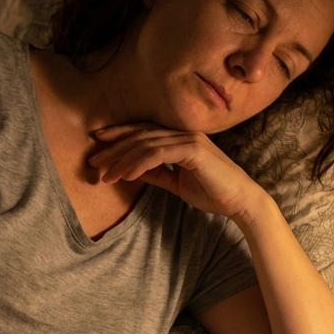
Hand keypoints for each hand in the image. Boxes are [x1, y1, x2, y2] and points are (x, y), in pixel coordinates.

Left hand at [88, 123, 265, 220]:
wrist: (240, 202)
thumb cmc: (213, 193)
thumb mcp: (177, 183)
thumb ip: (157, 174)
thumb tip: (133, 171)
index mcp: (181, 138)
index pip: (145, 132)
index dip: (119, 135)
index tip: (98, 144)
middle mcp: (184, 134)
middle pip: (140, 135)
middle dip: (114, 148)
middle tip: (93, 161)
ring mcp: (189, 140)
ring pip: (146, 144)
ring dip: (122, 160)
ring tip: (105, 175)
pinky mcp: (193, 151)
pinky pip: (158, 155)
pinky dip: (139, 164)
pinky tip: (125, 176)